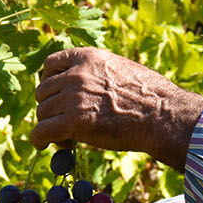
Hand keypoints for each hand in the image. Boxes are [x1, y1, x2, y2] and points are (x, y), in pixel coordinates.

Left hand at [31, 47, 202, 169]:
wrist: (163, 115)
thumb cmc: (150, 96)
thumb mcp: (120, 68)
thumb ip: (96, 73)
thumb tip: (81, 86)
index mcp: (87, 57)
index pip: (50, 64)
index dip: (48, 81)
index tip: (54, 94)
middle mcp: (76, 74)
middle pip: (44, 91)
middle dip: (51, 107)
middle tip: (63, 121)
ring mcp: (74, 97)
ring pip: (43, 112)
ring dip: (50, 125)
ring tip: (66, 136)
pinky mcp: (75, 122)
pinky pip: (42, 131)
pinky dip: (39, 140)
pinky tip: (43, 145)